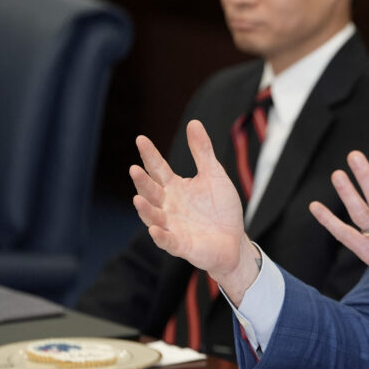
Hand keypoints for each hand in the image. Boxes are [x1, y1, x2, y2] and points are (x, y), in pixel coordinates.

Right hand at [130, 120, 258, 303]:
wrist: (234, 240)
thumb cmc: (221, 208)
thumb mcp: (214, 175)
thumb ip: (202, 152)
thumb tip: (193, 122)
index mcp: (174, 188)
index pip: (158, 169)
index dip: (150, 155)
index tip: (141, 138)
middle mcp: (168, 206)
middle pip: (151, 192)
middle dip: (142, 182)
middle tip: (134, 169)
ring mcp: (172, 226)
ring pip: (153, 217)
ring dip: (145, 209)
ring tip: (137, 198)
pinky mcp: (181, 245)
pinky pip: (167, 241)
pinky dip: (160, 236)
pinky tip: (154, 230)